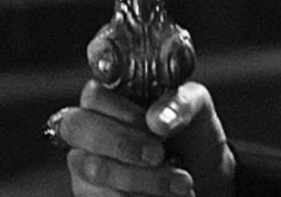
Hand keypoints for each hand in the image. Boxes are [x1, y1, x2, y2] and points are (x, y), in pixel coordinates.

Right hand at [53, 80, 235, 196]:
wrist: (202, 175)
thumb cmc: (192, 134)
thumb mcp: (198, 108)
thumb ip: (181, 103)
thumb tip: (157, 120)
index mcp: (112, 96)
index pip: (93, 94)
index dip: (119, 110)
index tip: (152, 125)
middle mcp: (89, 127)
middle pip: (77, 128)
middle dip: (122, 143)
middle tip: (159, 155)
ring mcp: (84, 162)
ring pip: (94, 169)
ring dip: (143, 178)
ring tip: (181, 182)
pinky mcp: (89, 193)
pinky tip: (165, 195)